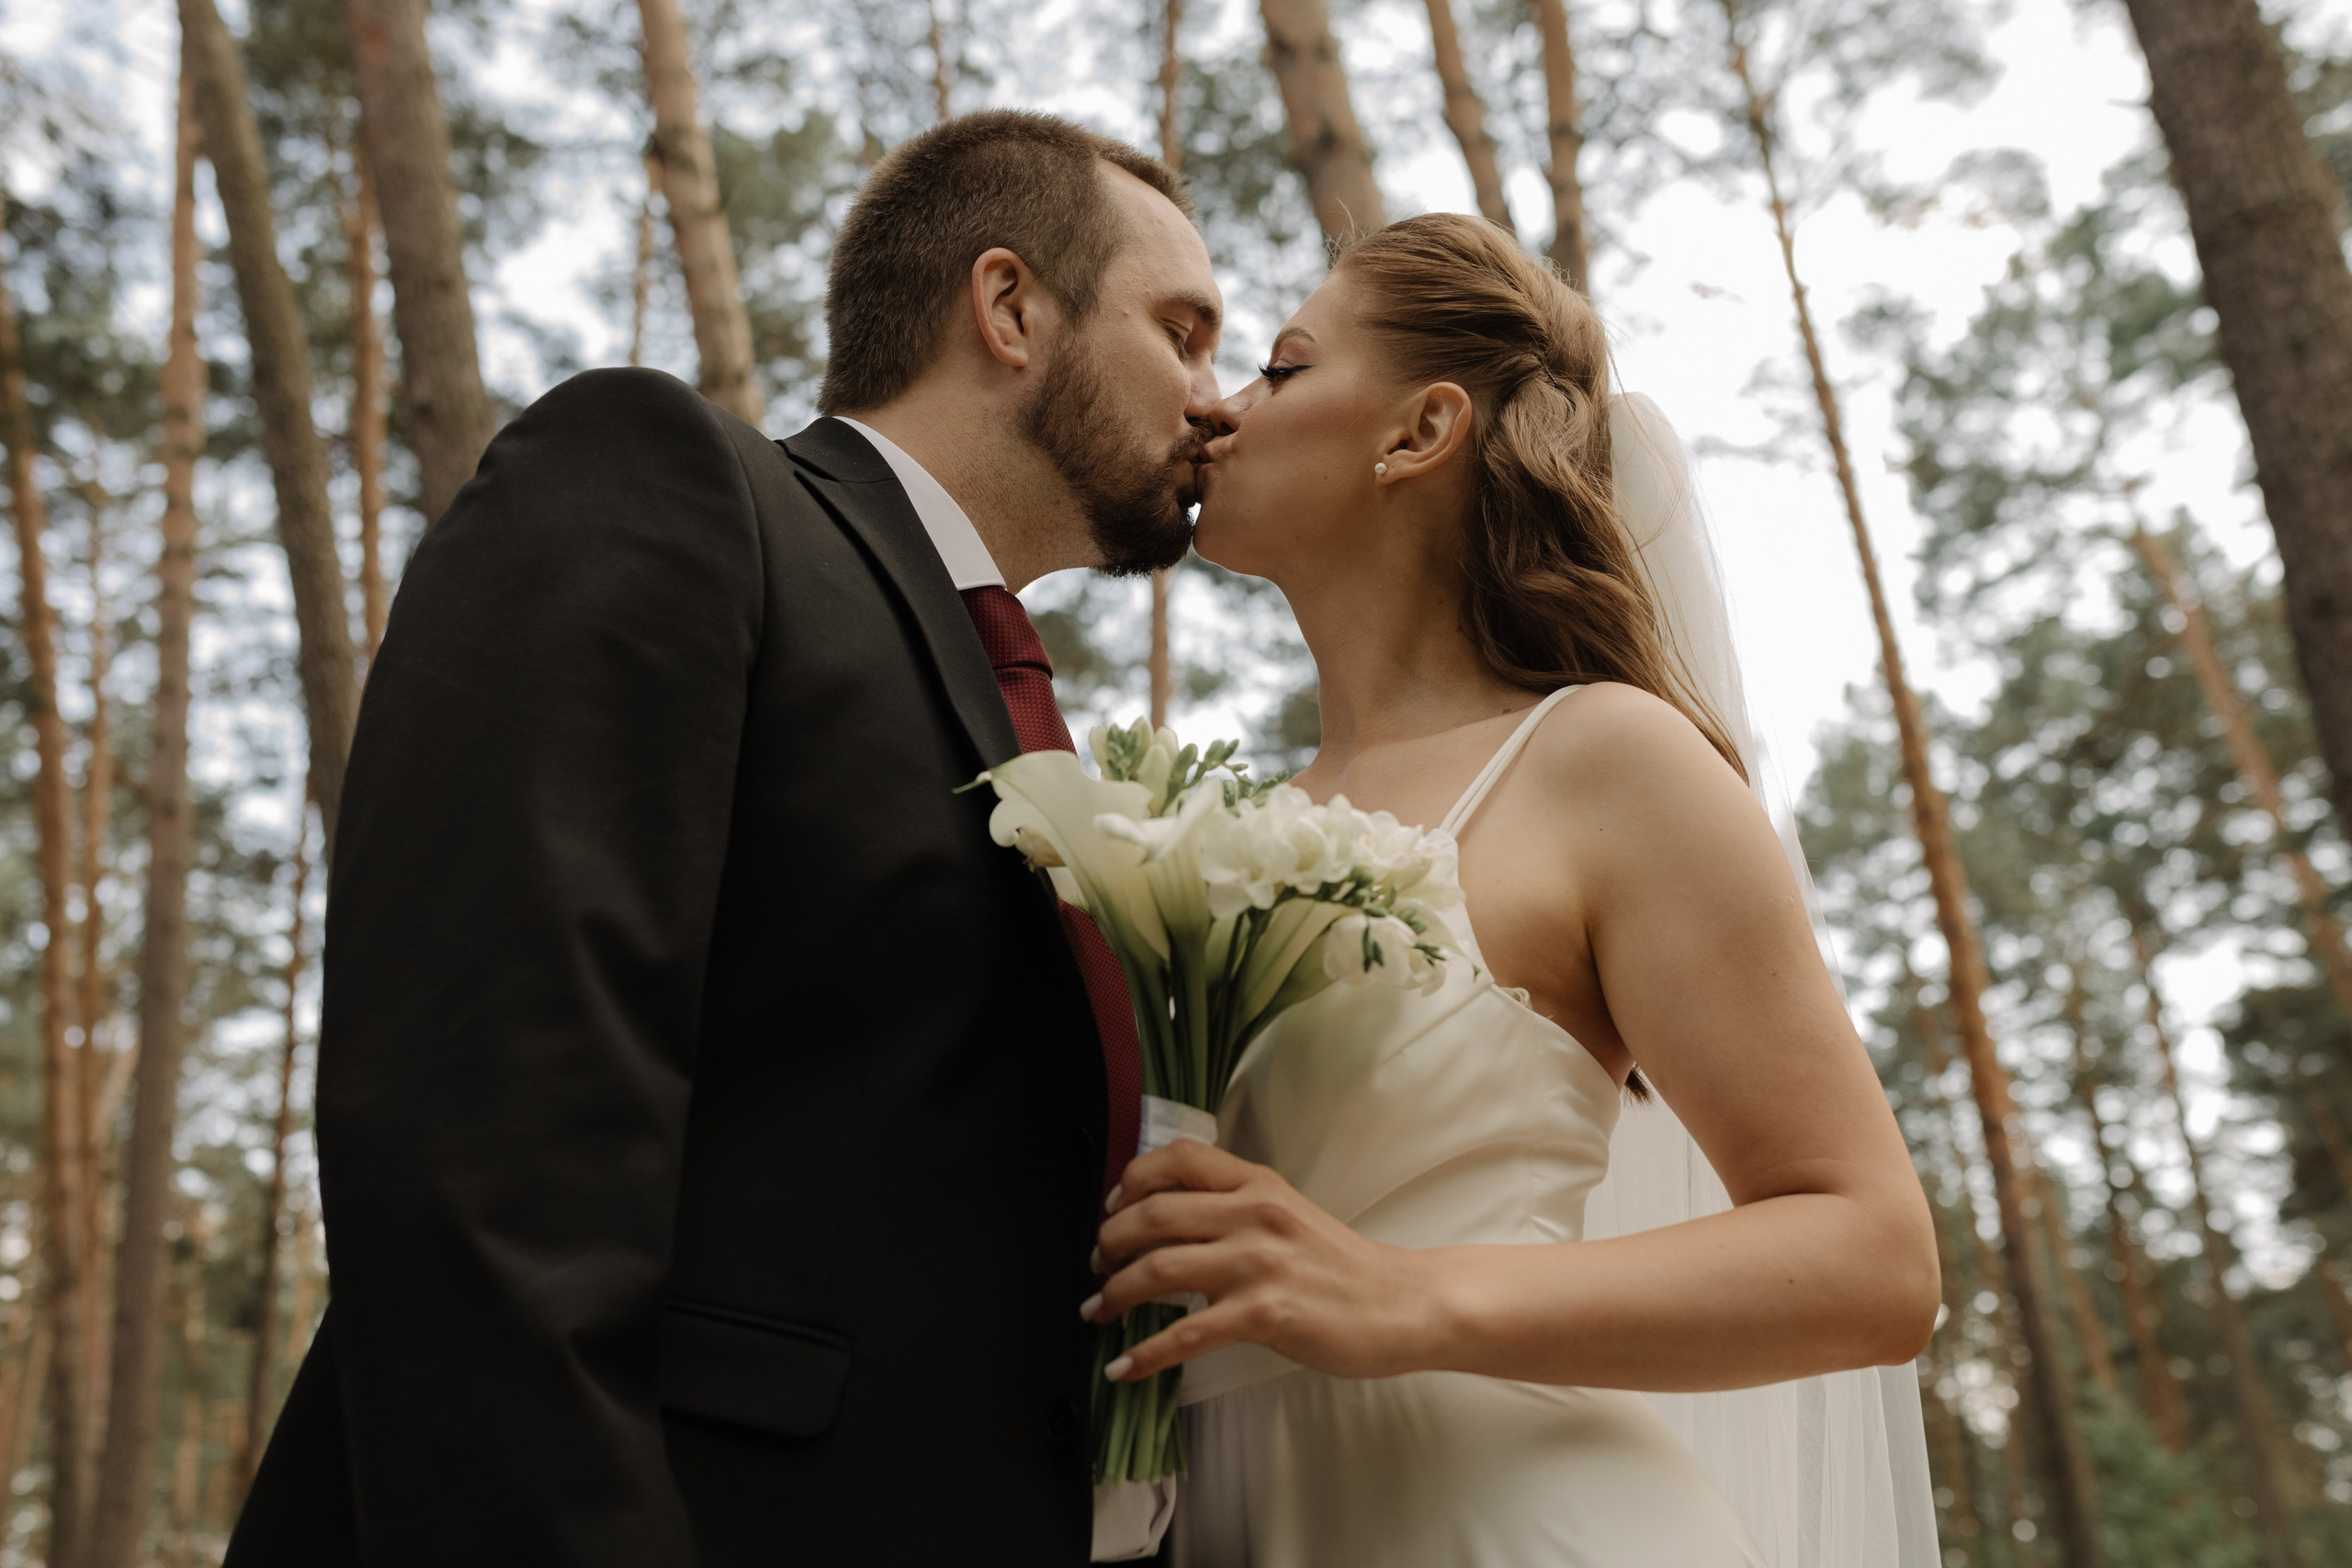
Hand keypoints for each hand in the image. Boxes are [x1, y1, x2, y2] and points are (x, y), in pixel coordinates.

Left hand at [1082, 1138, 1440, 1382]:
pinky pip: (1186, 1334)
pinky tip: (1123, 1366)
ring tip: (1096, 1310)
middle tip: (1095, 1266)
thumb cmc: (1342, 1267)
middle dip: (1107, 1242)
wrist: (1401, 1304)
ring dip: (1113, 1293)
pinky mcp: (1265, 1313)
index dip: (1129, 1180)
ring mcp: (1258, 1263)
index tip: (1110, 1208)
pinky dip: (1144, 1354)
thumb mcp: (1287, 1214)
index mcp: (1257, 1183)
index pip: (1176, 1158)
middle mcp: (1253, 1214)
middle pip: (1151, 1213)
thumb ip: (1235, 1209)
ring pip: (1158, 1268)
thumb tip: (1169, 1222)